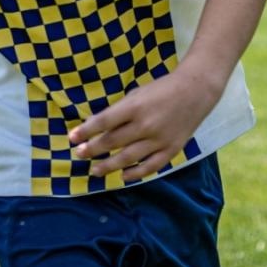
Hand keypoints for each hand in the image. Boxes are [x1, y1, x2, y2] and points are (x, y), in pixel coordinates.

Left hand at [69, 69, 216, 183]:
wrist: (195, 91)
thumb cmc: (161, 90)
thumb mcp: (137, 94)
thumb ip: (119, 111)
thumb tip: (96, 127)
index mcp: (135, 106)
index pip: (104, 121)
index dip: (85, 131)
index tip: (71, 138)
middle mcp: (146, 124)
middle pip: (113, 142)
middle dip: (92, 150)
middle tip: (78, 155)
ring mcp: (159, 139)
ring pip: (128, 158)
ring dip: (108, 166)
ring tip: (94, 170)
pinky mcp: (172, 149)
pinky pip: (150, 167)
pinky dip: (135, 174)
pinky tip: (123, 176)